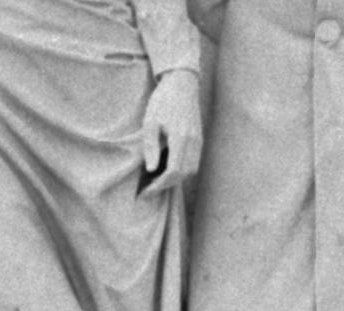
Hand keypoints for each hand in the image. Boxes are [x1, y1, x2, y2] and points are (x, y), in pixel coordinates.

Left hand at [139, 69, 201, 195]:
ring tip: (154, 183)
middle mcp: (194, 141)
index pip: (174, 172)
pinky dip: (181, 171)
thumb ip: (151, 147)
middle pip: (184, 175)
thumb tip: (152, 170)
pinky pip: (193, 162)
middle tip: (147, 191)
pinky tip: (165, 170)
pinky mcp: (199, 138)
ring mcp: (199, 140)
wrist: (182, 83)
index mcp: (181, 138)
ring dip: (174, 180)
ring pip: (191, 170)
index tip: (144, 193)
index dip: (159, 186)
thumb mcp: (150, 123)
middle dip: (166, 186)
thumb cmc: (162, 101)